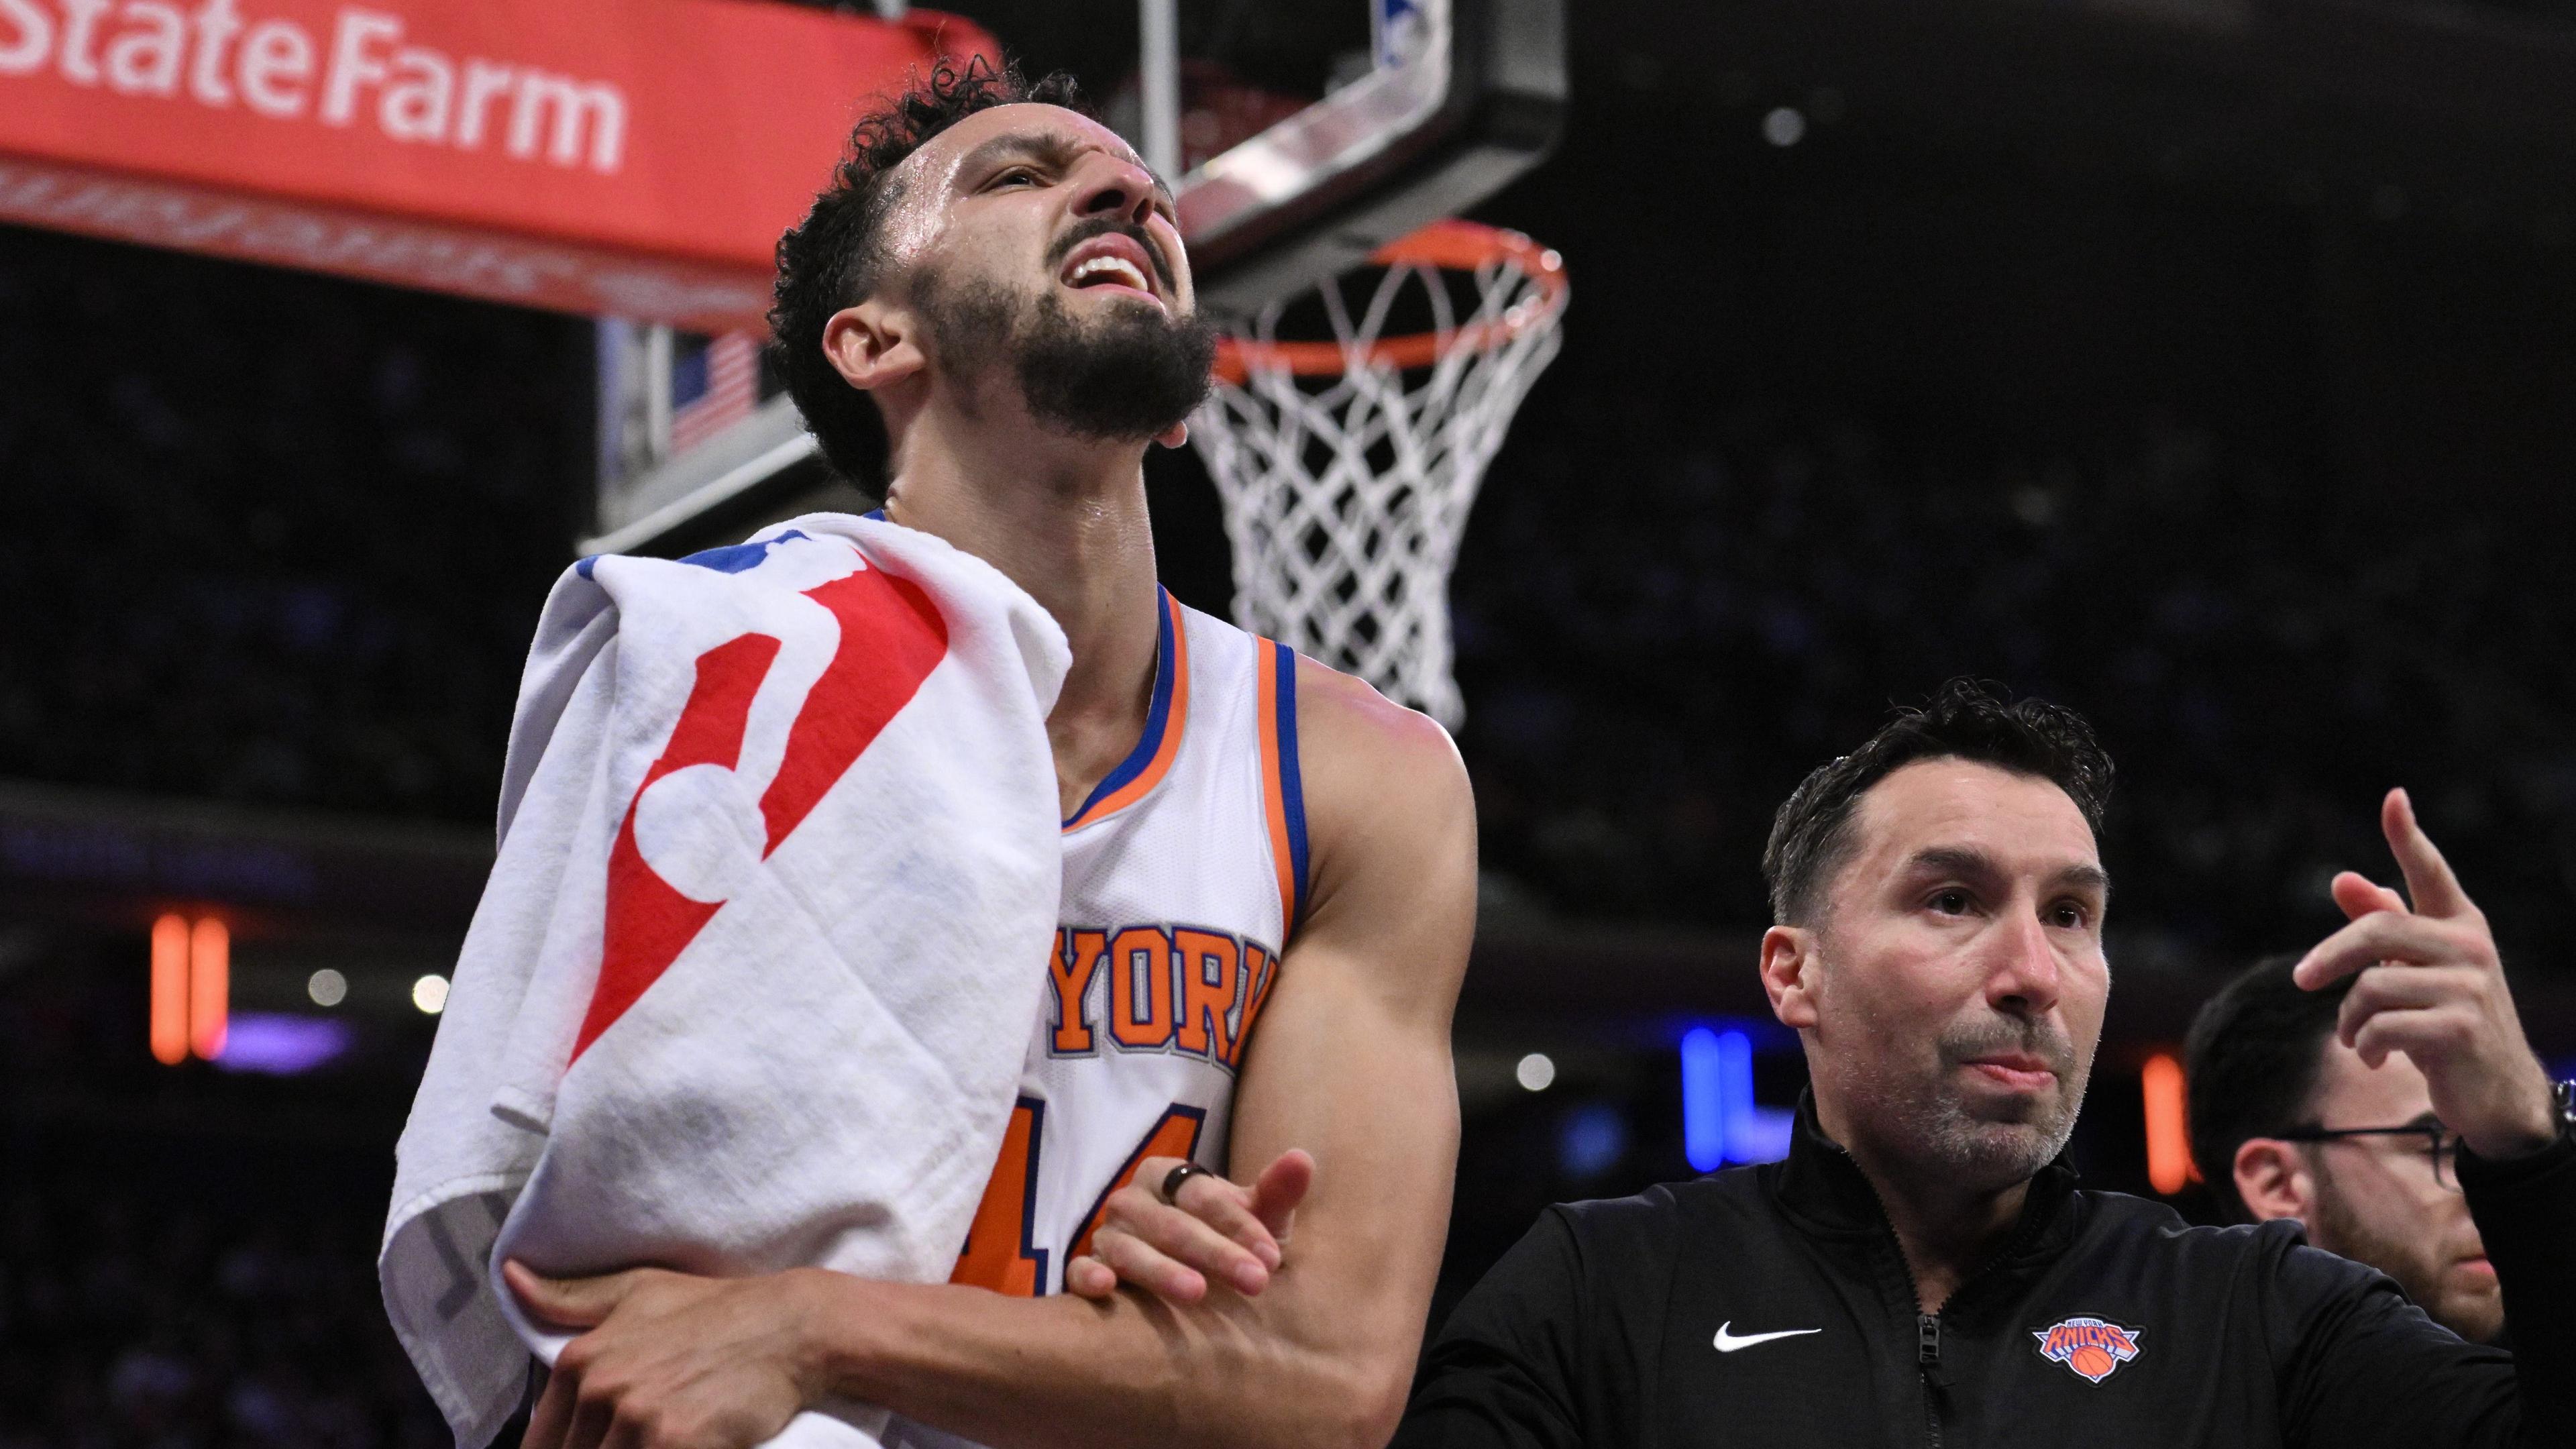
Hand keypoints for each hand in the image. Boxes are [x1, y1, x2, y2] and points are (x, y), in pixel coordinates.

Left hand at [507, 1260, 828, 1448]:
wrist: (790, 1325)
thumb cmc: (716, 1310)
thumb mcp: (639, 1292)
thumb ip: (569, 1297)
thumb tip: (511, 1276)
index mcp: (581, 1360)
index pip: (540, 1442)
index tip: (594, 1443)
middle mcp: (600, 1389)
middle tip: (631, 1440)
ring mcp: (636, 1419)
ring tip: (652, 1443)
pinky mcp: (675, 1443)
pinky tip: (680, 1448)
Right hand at [1063, 1149, 1312, 1303]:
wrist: (1189, 1278)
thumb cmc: (1227, 1242)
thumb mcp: (1255, 1220)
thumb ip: (1275, 1193)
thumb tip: (1302, 1158)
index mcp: (1169, 1176)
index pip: (1205, 1197)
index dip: (1240, 1225)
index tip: (1273, 1257)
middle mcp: (1133, 1200)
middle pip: (1173, 1225)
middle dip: (1216, 1253)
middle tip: (1255, 1282)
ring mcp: (1107, 1234)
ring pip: (1130, 1249)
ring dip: (1162, 1270)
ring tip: (1197, 1292)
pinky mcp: (1086, 1267)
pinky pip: (1078, 1270)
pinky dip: (1088, 1277)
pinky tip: (1107, 1289)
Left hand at [2293, 788, 2558, 1159]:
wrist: (2497, 1095)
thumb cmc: (2448, 1025)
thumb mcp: (2415, 974)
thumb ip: (2383, 927)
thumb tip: (2343, 878)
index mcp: (2461, 925)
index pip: (2430, 872)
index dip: (2408, 835)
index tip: (2393, 797)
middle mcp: (2470, 948)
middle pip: (2376, 931)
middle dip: (2328, 958)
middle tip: (2301, 980)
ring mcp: (2469, 988)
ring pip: (2370, 987)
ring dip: (2349, 1020)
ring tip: (2358, 1039)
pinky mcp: (2460, 1029)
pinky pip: (2381, 1026)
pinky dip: (2365, 1046)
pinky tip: (2375, 1058)